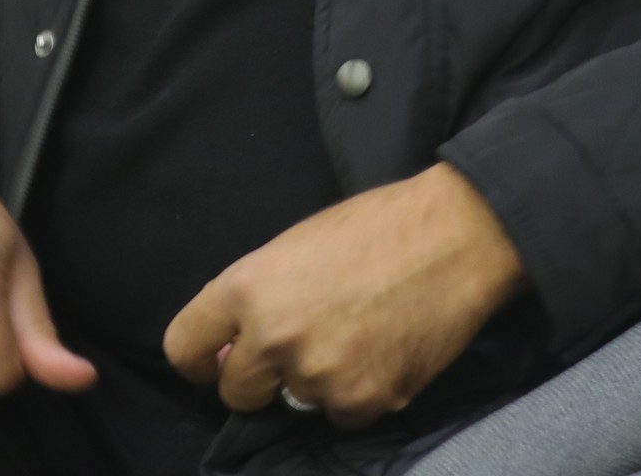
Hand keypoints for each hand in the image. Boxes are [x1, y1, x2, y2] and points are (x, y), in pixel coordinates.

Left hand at [164, 163, 525, 425]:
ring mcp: (318, 375)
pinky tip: (384, 350)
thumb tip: (236, 348)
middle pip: (236, 393)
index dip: (199, 359)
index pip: (183, 347)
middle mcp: (273, 337)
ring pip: (296, 403)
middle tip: (300, 346)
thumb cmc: (378, 227)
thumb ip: (258, 296)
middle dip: (260, 378)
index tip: (215, 362)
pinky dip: (359, 392)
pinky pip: (343, 413)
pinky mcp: (364, 400)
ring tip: (358, 334)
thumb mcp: (297, 245)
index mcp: (247, 287)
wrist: (457, 236)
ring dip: (317, 381)